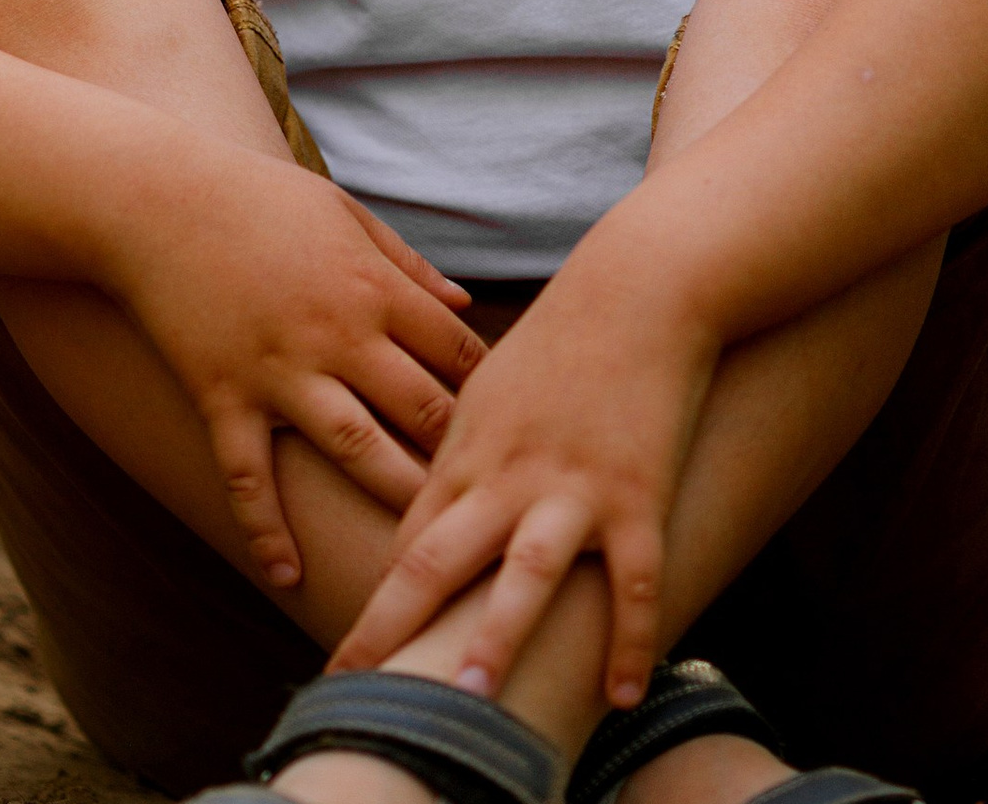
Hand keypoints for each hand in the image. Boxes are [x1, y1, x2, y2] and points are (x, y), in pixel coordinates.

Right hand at [105, 141, 485, 587]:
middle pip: (420, 409)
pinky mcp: (223, 396)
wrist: (156, 200)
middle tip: (491, 498)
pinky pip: (248, 476)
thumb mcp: (345, 214)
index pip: (457, 350)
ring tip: (426, 547)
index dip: (490, 390)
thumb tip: (466, 304)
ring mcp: (278, 371)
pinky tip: (288, 575)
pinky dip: (267, 529)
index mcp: (373, 286)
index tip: (511, 424)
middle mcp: (337, 334)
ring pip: (354, 450)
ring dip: (395, 496)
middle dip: (460, 453)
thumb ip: (408, 264)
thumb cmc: (260, 199)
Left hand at [330, 250, 718, 706]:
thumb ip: (459, 454)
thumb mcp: (490, 389)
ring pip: (527, 570)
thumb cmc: (561, 337)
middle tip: (356, 693)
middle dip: (392, 627)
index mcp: (467, 452)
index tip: (350, 660)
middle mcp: (509, 475)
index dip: (376, 603)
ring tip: (472, 699)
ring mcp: (573, 485)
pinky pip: (635, 579)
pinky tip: (622, 696)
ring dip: (498, 635)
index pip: (408, 541)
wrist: (637, 288)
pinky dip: (631, 639)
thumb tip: (430, 512)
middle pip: (438, 559)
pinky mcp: (638, 492)